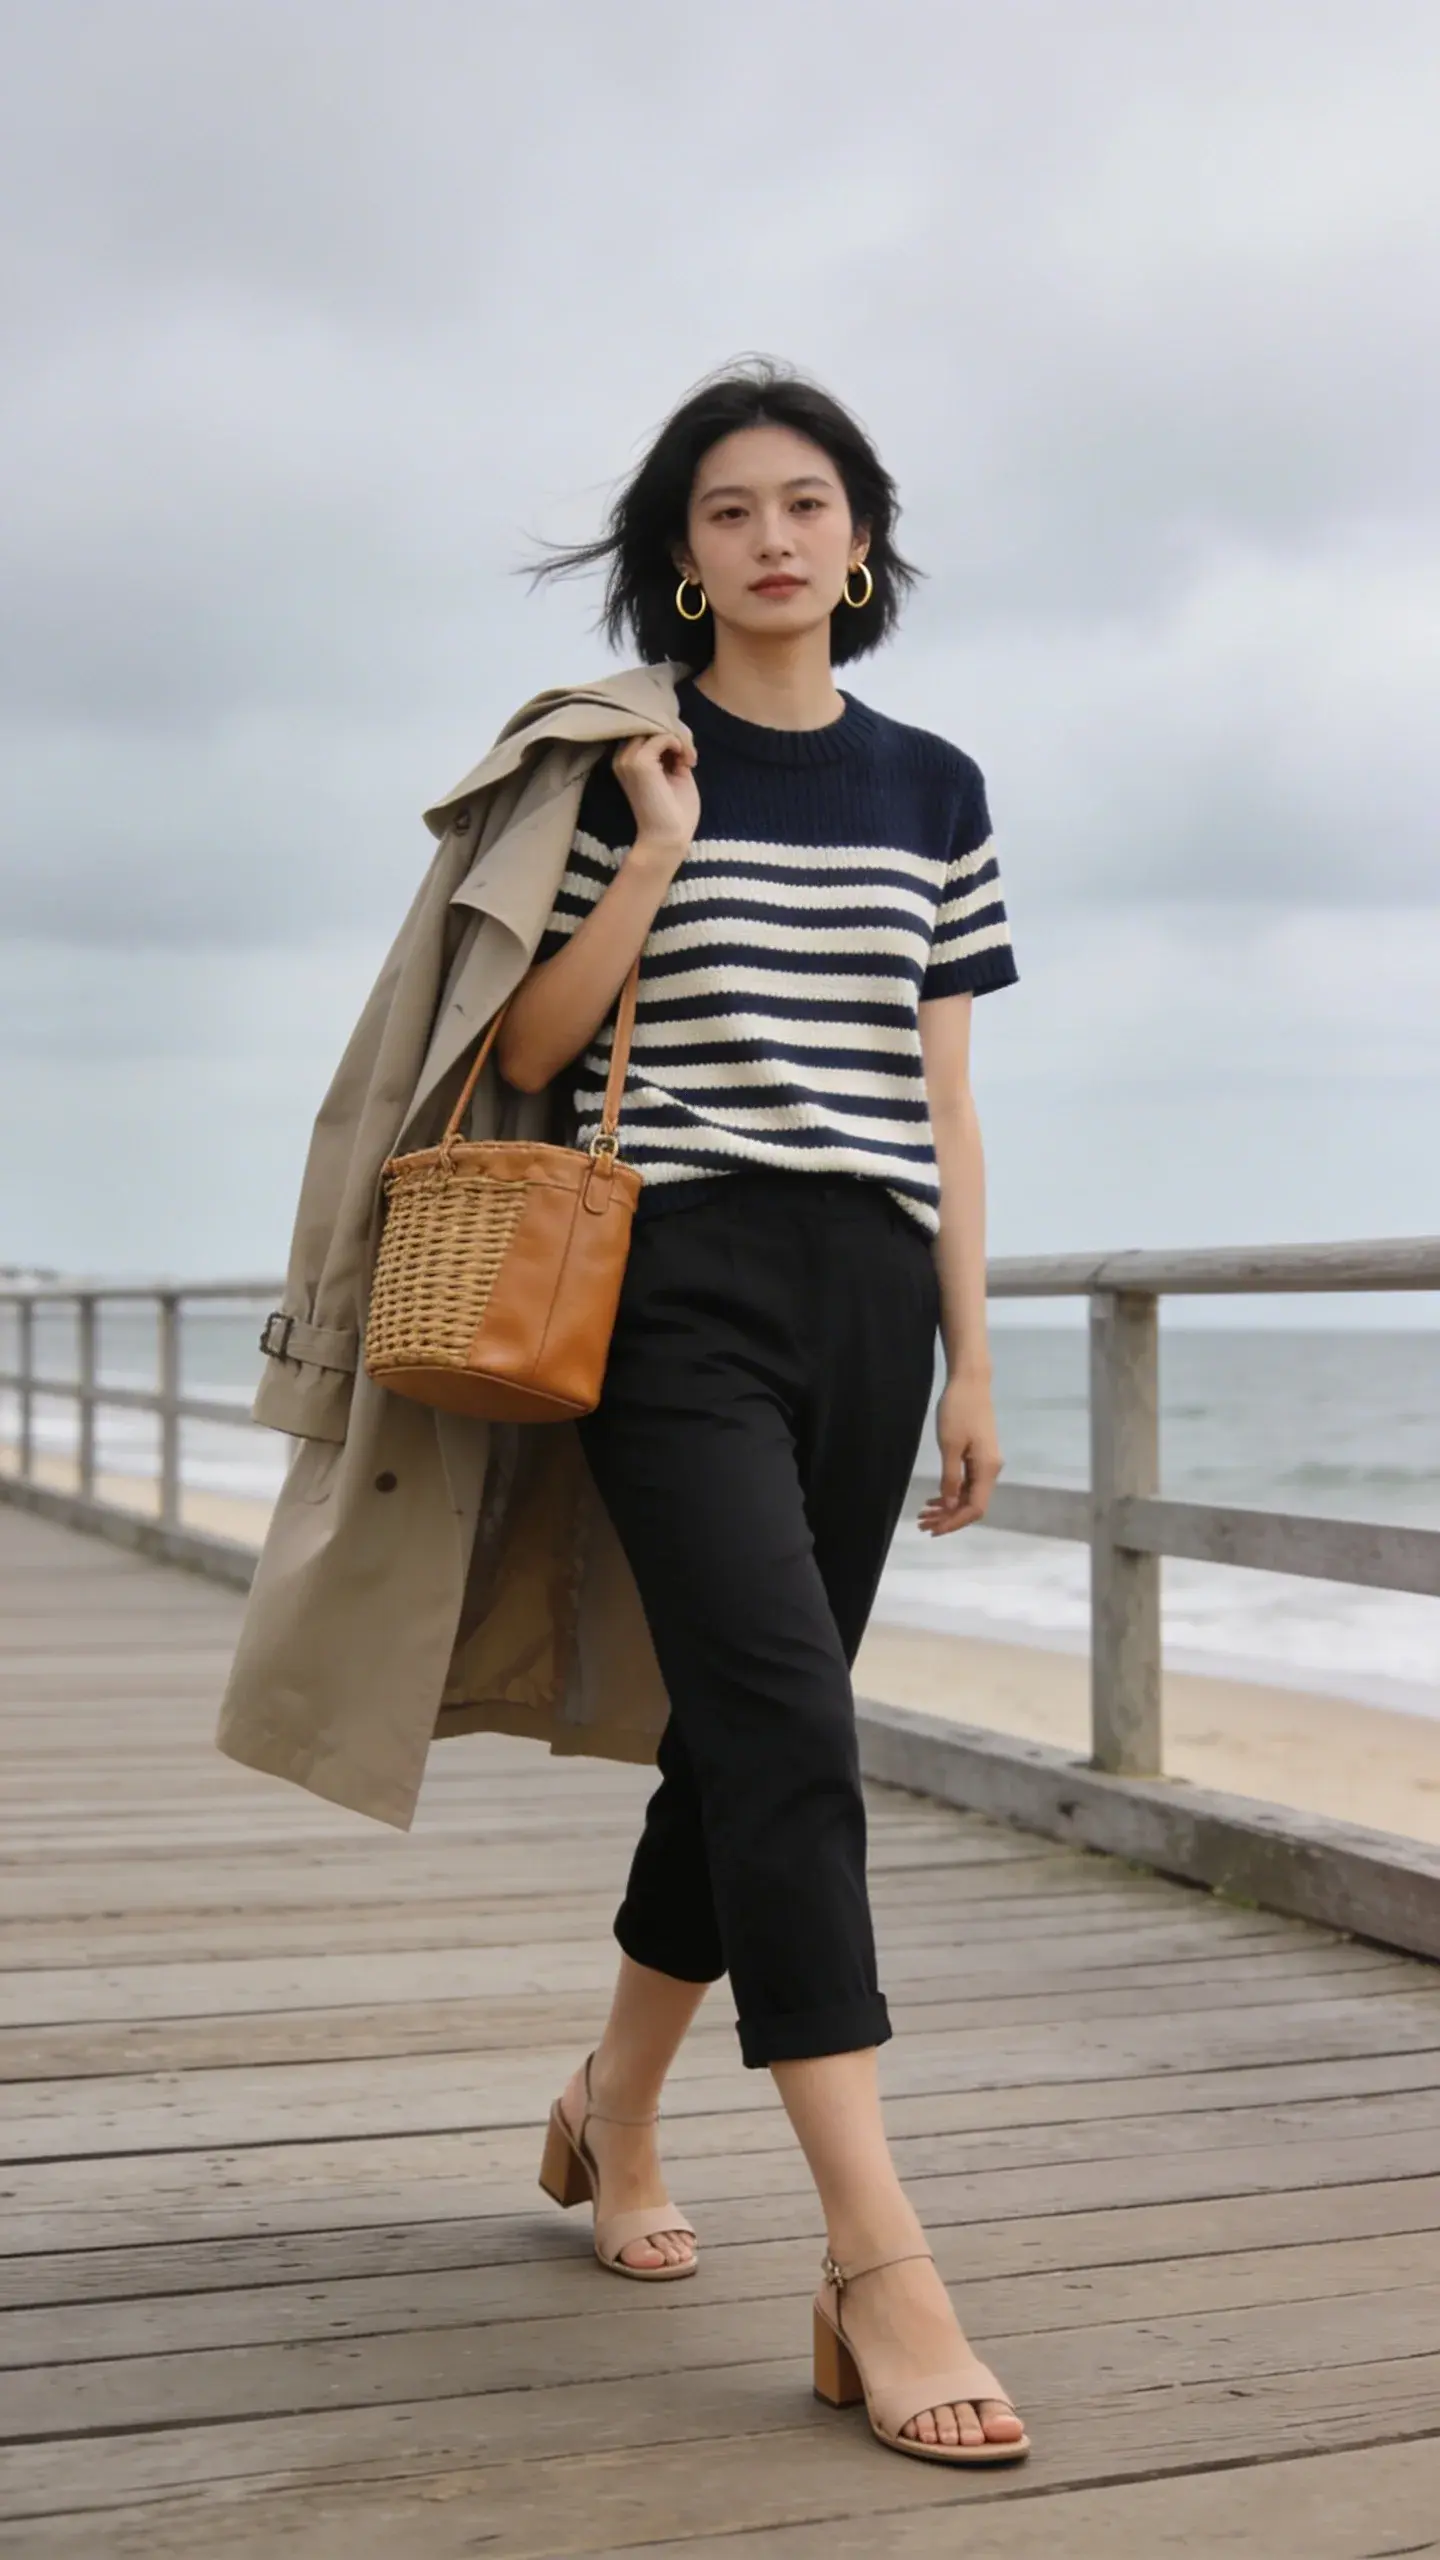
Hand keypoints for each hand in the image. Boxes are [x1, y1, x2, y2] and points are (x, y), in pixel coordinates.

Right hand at [613, 727, 699, 877]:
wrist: (668, 839)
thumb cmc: (674, 813)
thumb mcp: (676, 774)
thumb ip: (673, 753)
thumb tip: (678, 733)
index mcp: (628, 761)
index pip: (647, 730)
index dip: (671, 735)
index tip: (686, 756)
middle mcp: (623, 757)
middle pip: (650, 723)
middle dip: (676, 733)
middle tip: (690, 755)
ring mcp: (628, 759)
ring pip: (656, 727)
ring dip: (679, 739)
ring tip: (689, 760)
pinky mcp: (639, 762)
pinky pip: (662, 736)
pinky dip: (680, 745)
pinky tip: (687, 763)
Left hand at [918, 1374, 1002, 1534]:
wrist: (970, 1382)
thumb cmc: (958, 1411)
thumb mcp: (949, 1446)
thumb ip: (951, 1478)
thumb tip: (950, 1506)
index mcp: (987, 1469)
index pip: (975, 1508)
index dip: (955, 1522)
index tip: (934, 1529)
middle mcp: (990, 1470)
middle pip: (972, 1505)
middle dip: (948, 1518)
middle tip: (922, 1524)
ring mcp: (985, 1463)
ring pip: (968, 1495)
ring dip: (948, 1507)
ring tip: (923, 1514)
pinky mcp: (979, 1455)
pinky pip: (967, 1483)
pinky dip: (951, 1493)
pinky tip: (934, 1498)